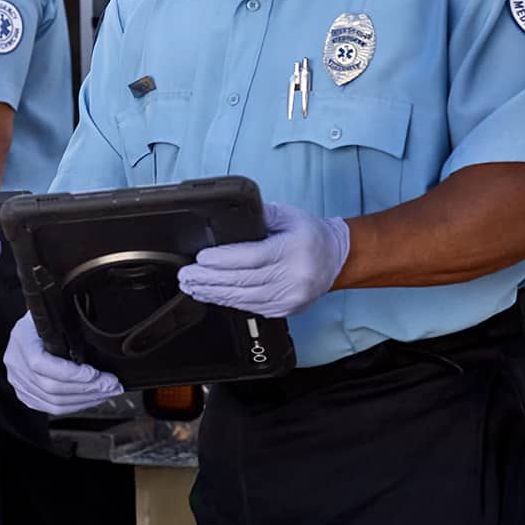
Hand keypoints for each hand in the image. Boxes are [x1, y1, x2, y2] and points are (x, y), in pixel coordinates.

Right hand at [3, 313, 122, 414]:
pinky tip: (92, 398)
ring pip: (53, 402)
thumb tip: (100, 342)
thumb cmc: (47, 315)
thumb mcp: (56, 313)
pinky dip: (75, 405)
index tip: (96, 374)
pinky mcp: (25, 394)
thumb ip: (70, 327)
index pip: (41, 364)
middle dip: (87, 389)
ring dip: (85, 400)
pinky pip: (51, 407)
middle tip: (112, 385)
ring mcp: (18, 381)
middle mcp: (15, 363)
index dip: (70, 373)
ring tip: (107, 392)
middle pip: (51, 388)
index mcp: (21, 340)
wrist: (32, 323)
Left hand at [177, 202, 350, 317]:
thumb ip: (261, 214)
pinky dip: (229, 302)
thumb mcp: (289, 215)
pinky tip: (213, 296)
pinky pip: (252, 308)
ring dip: (214, 293)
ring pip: (244, 299)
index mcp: (291, 251)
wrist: (337, 259)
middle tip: (186, 275)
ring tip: (192, 287)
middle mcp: (292, 277)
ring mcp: (289, 297)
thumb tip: (232, 217)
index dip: (222, 259)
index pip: (251, 257)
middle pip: (242, 281)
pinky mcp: (285, 310)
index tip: (200, 258)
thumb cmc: (311, 235)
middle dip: (209, 279)